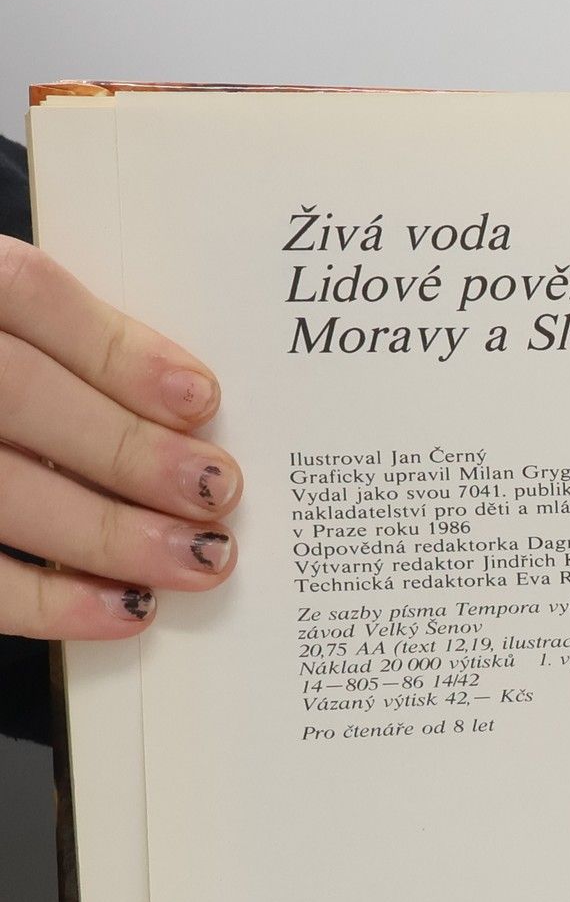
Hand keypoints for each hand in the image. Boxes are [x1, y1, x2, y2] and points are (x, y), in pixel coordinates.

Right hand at [0, 239, 239, 638]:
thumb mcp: (6, 338)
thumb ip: (62, 354)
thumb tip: (182, 413)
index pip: (23, 291)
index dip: (116, 348)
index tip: (201, 398)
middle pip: (17, 393)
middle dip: (129, 448)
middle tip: (216, 489)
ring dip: (109, 531)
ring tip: (196, 557)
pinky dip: (51, 600)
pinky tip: (125, 609)